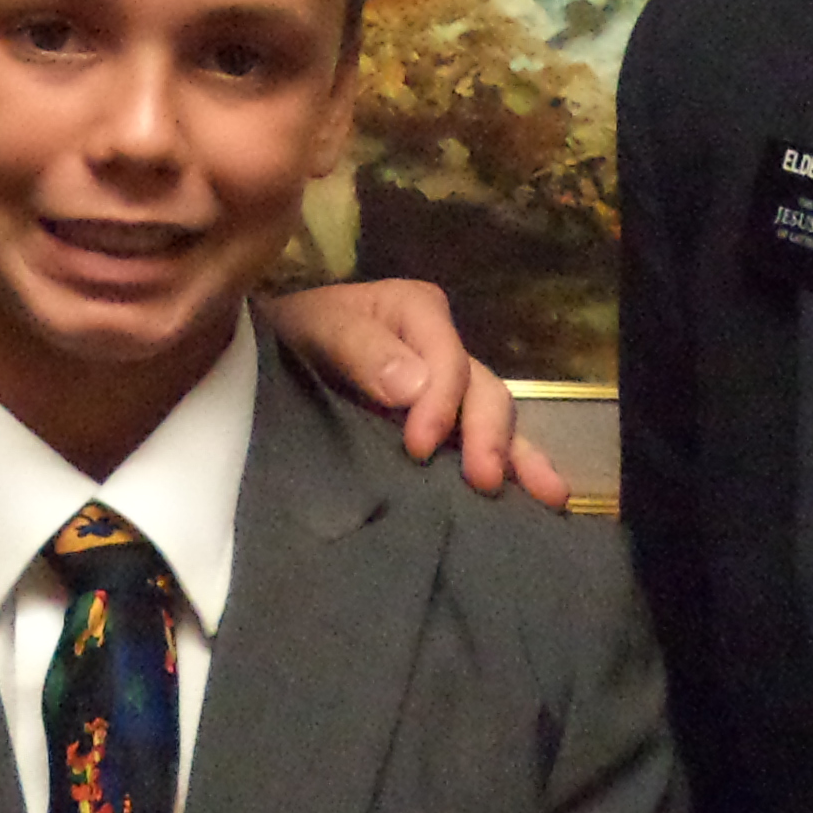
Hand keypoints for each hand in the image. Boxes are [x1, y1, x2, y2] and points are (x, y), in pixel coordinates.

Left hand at [260, 277, 569, 505]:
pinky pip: (484, 445)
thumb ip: (360, 348)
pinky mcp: (445, 430)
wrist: (263, 363)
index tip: (418, 448)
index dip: (441, 403)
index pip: (447, 359)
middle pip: (482, 389)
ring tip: (548, 495)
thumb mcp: (314, 328)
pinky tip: (540, 499)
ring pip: (495, 419)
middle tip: (485, 481)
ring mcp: (448, 393)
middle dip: (488, 435)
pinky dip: (515, 468)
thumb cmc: (290, 336)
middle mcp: (444, 350)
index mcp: (417, 313)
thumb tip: (417, 386)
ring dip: (520, 456)